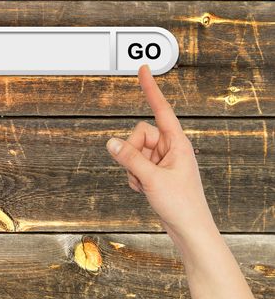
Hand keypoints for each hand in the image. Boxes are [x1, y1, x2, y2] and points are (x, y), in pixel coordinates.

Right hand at [106, 65, 215, 240]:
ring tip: (146, 185)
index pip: (161, 109)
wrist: (188, 229)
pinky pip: (135, 165)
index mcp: (177, 142)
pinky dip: (134, 177)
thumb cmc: (181, 204)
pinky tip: (144, 189)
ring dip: (133, 169)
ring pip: (134, 152)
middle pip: (139, 135)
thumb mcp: (152, 179)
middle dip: (133, 153)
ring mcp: (162, 160)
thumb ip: (129, 158)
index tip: (143, 69)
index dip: (151, 89)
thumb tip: (110, 142)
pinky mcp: (155, 172)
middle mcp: (170, 148)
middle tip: (140, 172)